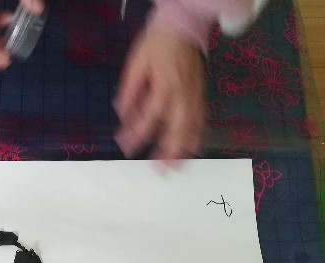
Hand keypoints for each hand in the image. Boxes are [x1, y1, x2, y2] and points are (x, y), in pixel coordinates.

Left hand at [114, 23, 204, 161]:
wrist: (184, 28)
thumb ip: (129, 91)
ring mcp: (195, 97)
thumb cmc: (156, 44)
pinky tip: (192, 152)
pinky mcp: (201, 97)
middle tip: (160, 172)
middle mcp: (183, 96)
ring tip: (177, 169)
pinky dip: (197, 139)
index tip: (124, 147)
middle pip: (177, 130)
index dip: (136, 134)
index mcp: (165, 86)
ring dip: (185, 151)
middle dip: (169, 152)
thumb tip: (122, 115)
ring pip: (193, 129)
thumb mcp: (136, 63)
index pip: (149, 117)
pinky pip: (201, 122)